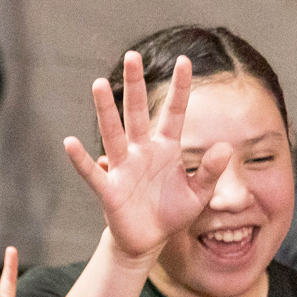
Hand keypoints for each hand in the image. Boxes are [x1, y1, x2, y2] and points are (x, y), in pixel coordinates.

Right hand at [63, 54, 229, 266]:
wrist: (148, 241)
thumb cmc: (171, 214)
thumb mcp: (199, 194)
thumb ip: (210, 171)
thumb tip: (226, 146)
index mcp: (166, 148)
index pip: (174, 113)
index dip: (180, 88)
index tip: (185, 60)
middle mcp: (142, 151)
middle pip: (137, 112)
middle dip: (135, 85)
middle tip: (132, 55)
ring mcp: (124, 168)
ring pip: (114, 133)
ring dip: (106, 110)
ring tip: (99, 84)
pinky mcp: (110, 189)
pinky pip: (93, 172)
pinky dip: (82, 159)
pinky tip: (70, 142)